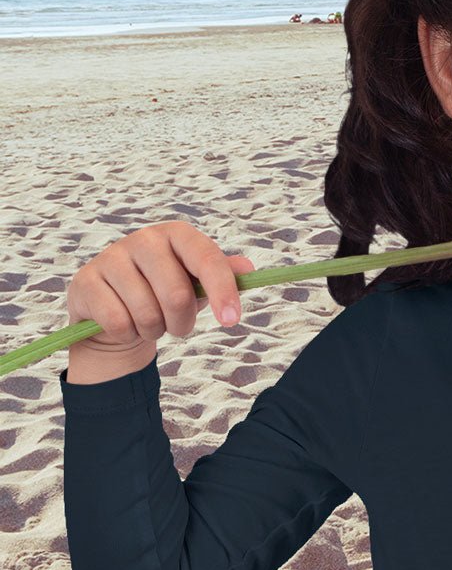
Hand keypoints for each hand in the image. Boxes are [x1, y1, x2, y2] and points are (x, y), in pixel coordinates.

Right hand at [65, 220, 255, 354]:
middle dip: (182, 323)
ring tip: (149, 322)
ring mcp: (111, 257)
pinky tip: (125, 324)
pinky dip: (128, 335)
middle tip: (177, 325)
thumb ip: (223, 276)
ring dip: (154, 330)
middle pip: (177, 296)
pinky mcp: (85, 280)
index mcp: (177, 234)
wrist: (116, 312)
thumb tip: (247, 269)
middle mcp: (144, 238)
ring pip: (147, 314)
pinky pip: (119, 323)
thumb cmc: (165, 294)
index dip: (223, 291)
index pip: (207, 259)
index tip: (232, 320)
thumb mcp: (198, 284)